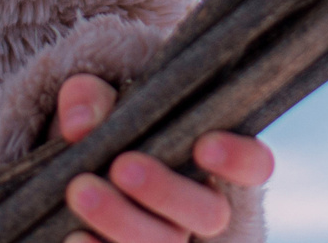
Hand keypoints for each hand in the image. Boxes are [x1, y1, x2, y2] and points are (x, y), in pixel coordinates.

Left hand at [55, 72, 272, 242]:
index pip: (254, 164)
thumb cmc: (101, 132)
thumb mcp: (97, 106)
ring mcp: (173, 241)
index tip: (204, 146)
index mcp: (211, 159)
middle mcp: (201, 207)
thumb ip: (91, 98)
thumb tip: (80, 122)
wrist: (76, 175)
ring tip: (79, 190)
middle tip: (122, 166)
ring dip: (123, 220)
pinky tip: (73, 237)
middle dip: (165, 191)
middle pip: (209, 213)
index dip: (239, 159)